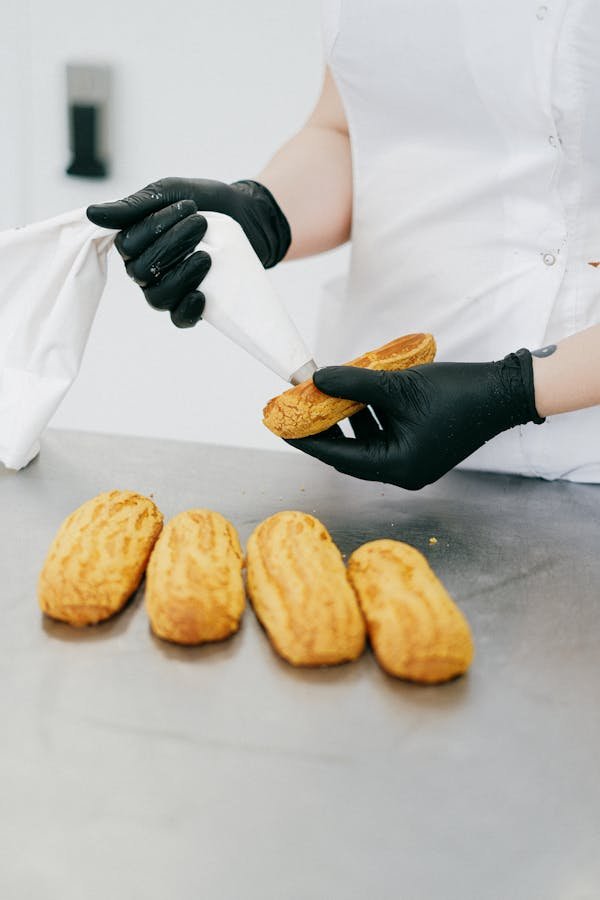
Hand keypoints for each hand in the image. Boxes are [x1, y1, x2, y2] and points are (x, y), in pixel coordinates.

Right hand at [86, 177, 290, 327]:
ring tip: (207, 256)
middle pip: (143, 271)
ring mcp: (169, 289)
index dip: (154, 229)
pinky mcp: (193, 303)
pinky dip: (188, 309)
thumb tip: (91, 213)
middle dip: (173, 246)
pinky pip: (179, 318)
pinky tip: (201, 294)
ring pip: (158, 297)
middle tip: (200, 223)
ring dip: (182, 276)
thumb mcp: (169, 192)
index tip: (187, 206)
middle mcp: (146, 270)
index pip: (128, 246)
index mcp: (135, 243)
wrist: (249, 215)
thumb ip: (133, 205)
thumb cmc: (204, 202)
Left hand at [286, 350, 543, 488]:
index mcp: (397, 467)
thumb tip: (317, 379)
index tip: (281, 424)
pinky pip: (383, 436)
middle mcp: (403, 472)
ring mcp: (412, 462)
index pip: (339, 457)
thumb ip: (354, 383)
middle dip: (324, 428)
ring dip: (346, 420)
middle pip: (350, 453)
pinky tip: (358, 395)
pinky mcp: (420, 448)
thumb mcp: (397, 386)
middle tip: (297, 409)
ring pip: (366, 443)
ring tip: (326, 395)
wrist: (502, 393)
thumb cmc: (455, 393)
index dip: (307, 439)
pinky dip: (367, 418)